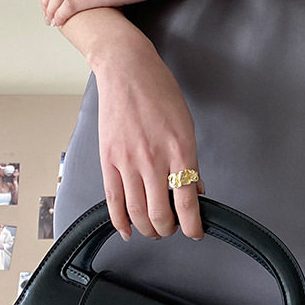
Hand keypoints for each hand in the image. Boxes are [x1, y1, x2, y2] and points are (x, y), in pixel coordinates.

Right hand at [94, 32, 204, 242]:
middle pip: (161, 213)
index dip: (193, 225)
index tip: (196, 232)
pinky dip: (120, 221)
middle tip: (174, 229)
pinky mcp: (108, 160)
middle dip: (169, 230)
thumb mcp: (186, 126)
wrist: (127, 71)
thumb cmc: (159, 92)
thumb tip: (196, 189)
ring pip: (137, 212)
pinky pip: (113, 200)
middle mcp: (153, 160)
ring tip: (155, 230)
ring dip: (148, 229)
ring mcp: (128, 162)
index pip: (187, 201)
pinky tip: (127, 230)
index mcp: (179, 150)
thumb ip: (190, 161)